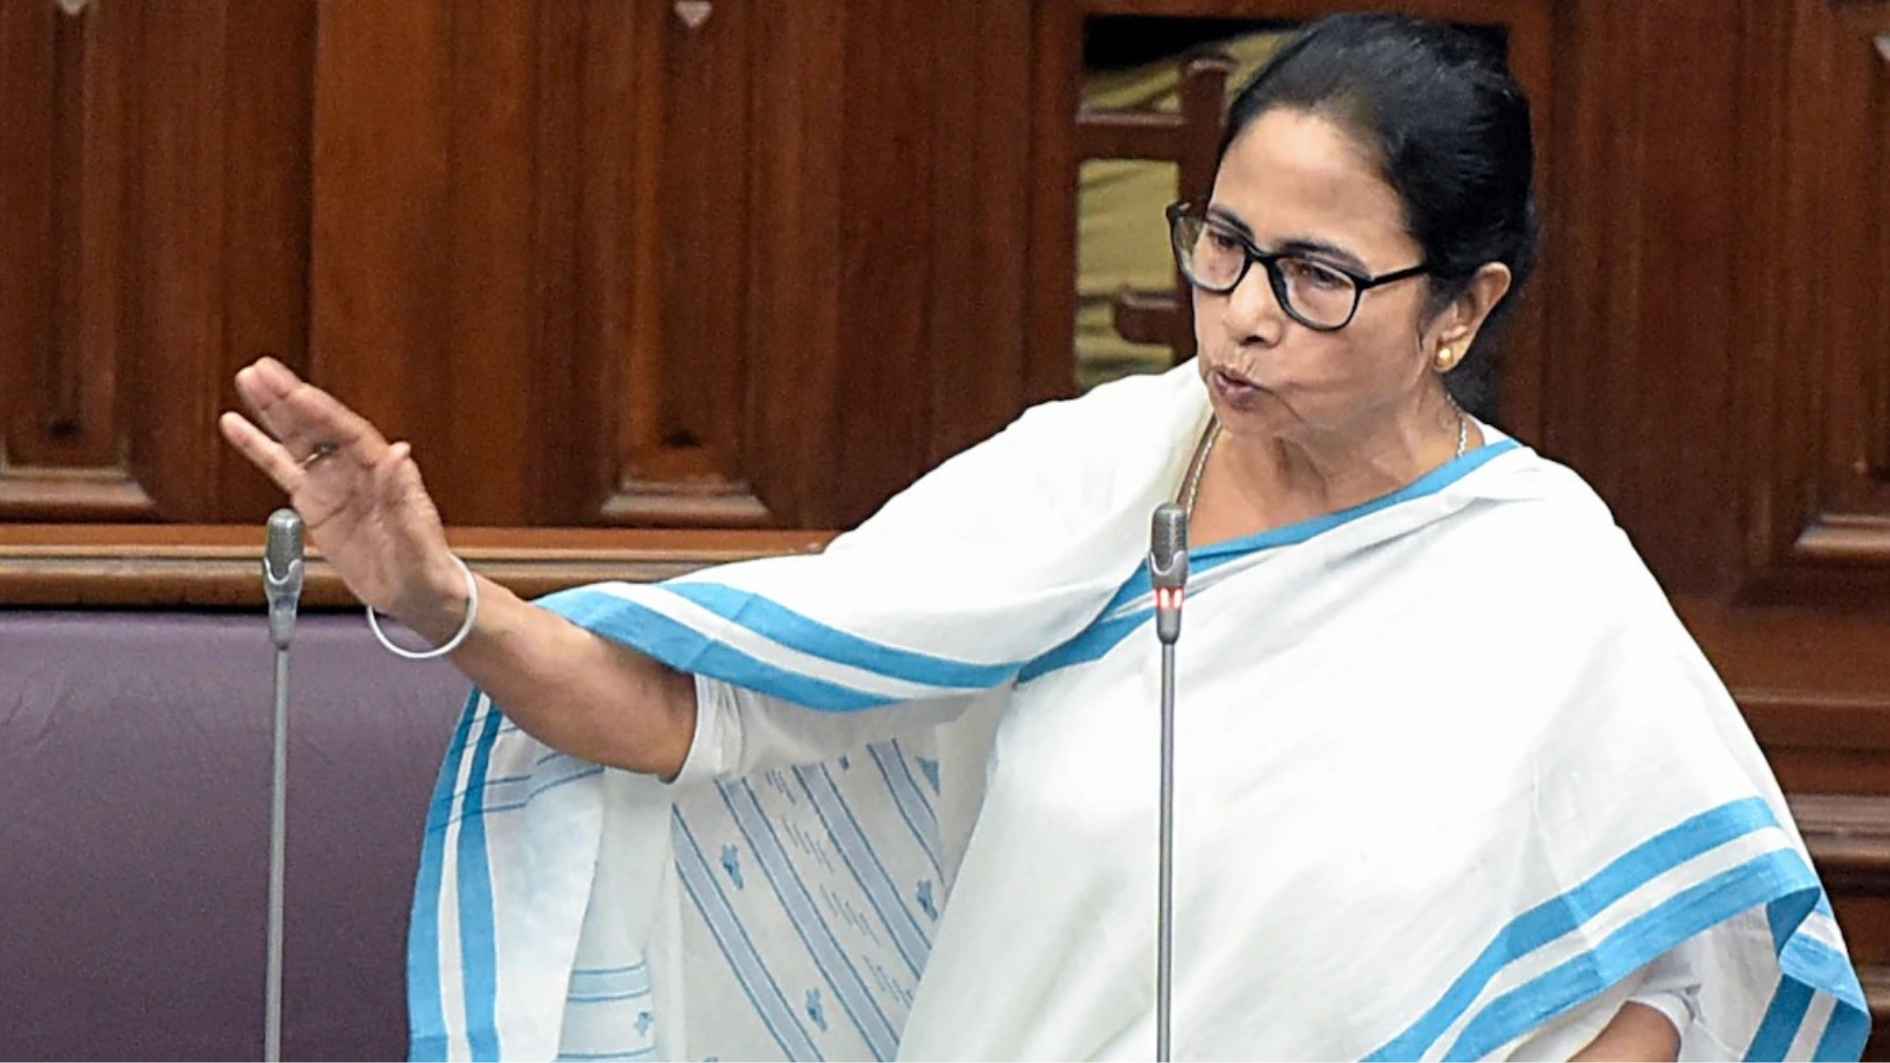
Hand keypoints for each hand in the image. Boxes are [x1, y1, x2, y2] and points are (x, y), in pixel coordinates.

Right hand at [218, 357, 461, 628]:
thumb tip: (399, 453)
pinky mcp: (314, 503)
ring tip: (247, 381)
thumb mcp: (418, 532)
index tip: (294, 390)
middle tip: (259, 371)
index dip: (319, 411)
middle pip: (317, 426)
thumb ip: (404, 494)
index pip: (346, 432)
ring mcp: (332, 483)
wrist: (415, 592)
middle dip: (288, 399)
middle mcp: (355, 469)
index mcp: (383, 470)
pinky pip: (281, 470)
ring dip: (272, 412)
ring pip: (297, 440)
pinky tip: (236, 426)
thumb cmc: (425, 562)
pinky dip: (258, 448)